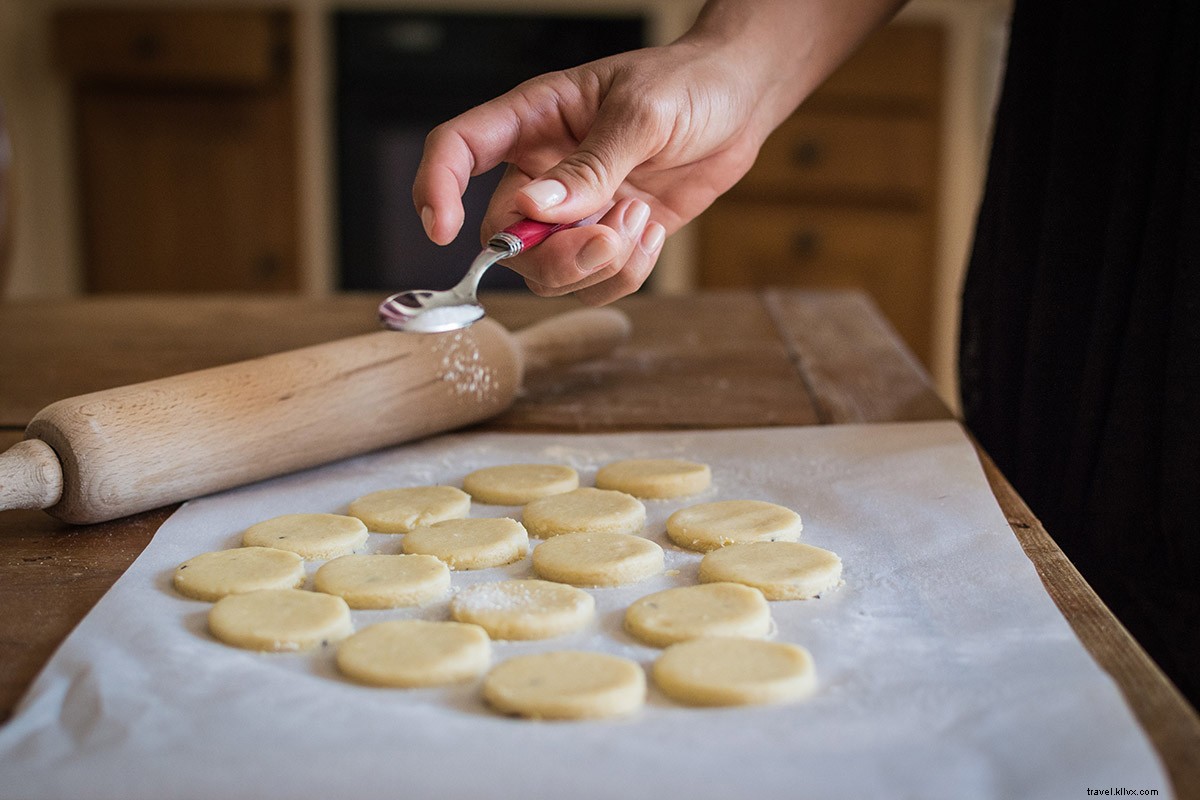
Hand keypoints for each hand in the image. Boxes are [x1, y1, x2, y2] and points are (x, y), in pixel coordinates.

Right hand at [412, 0, 904, 303]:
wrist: (740, 104)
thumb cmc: (687, 85)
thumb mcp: (641, 115)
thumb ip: (590, 167)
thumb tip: (533, 210)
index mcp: (531, 121)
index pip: (458, 149)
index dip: (435, 188)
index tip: (441, 229)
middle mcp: (541, 171)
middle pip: (503, 238)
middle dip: (553, 254)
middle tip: (607, 238)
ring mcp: (574, 213)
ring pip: (549, 274)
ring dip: (597, 264)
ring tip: (639, 218)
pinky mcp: (607, 240)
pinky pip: (595, 285)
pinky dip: (625, 273)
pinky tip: (651, 231)